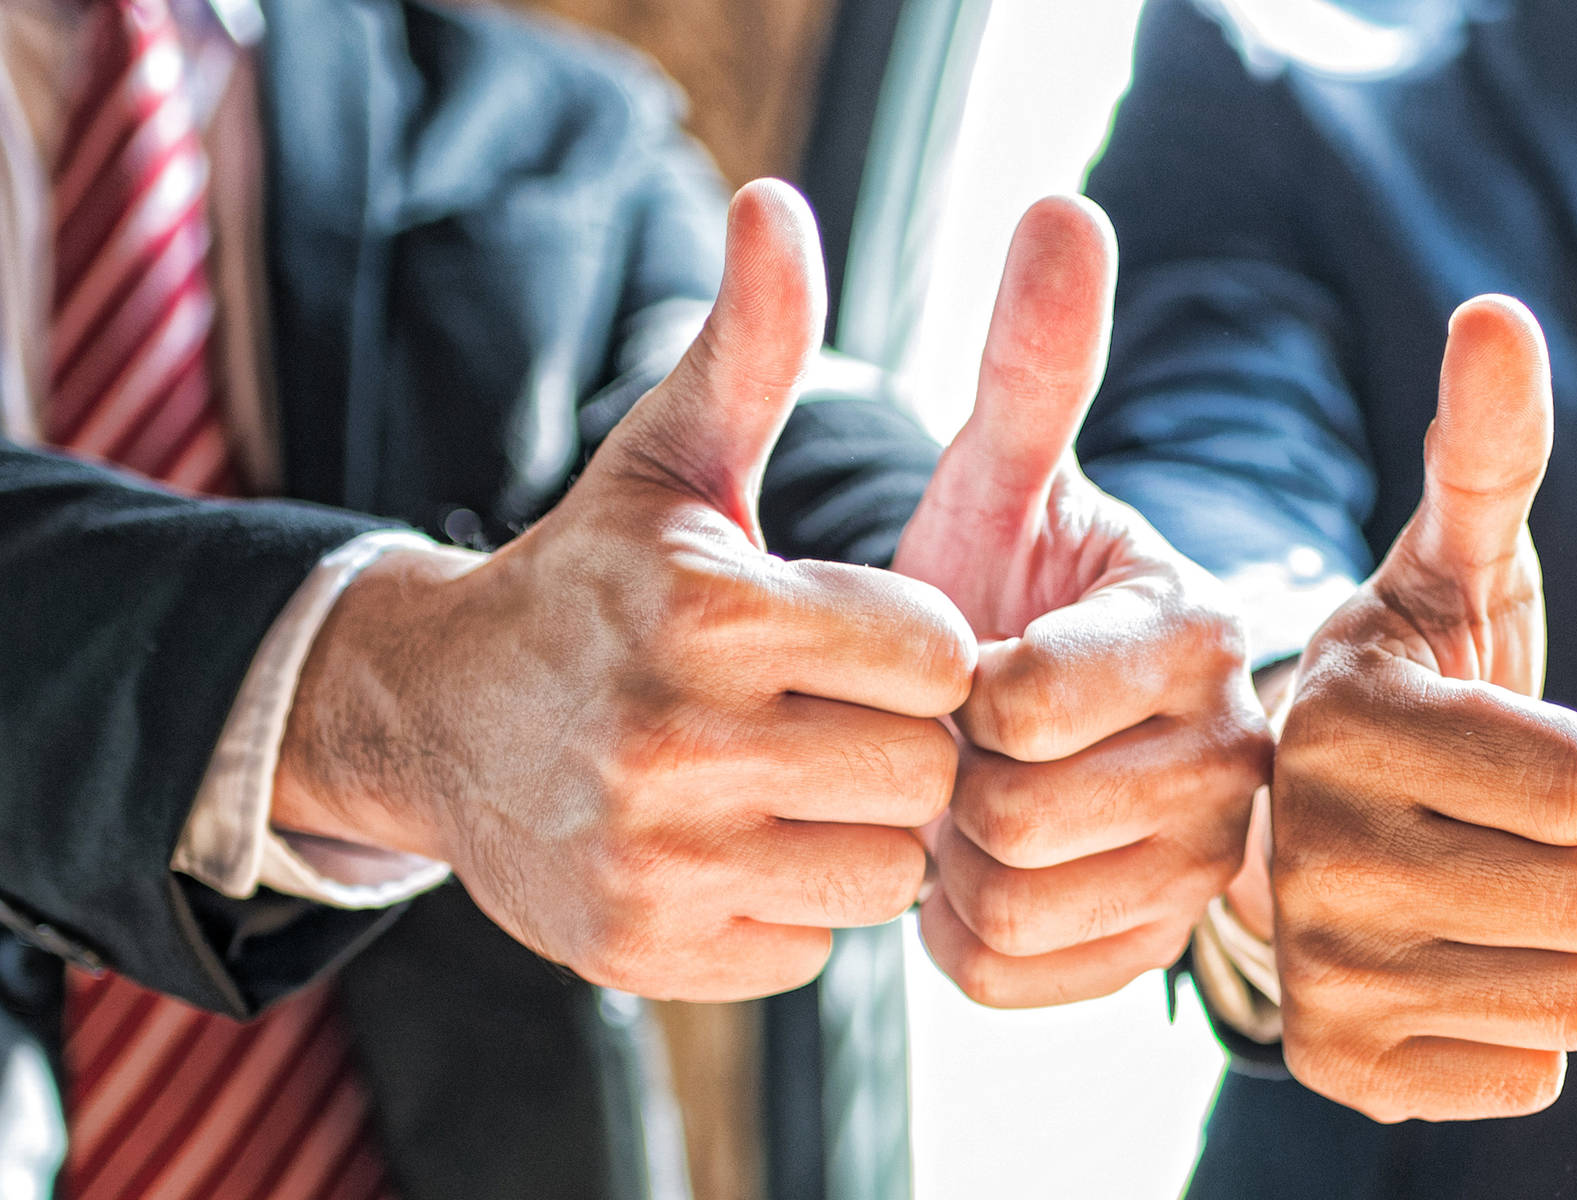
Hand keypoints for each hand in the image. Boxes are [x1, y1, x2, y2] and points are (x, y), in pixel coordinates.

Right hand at [273, 181, 975, 1001]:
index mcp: (708, 608)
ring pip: (884, 871)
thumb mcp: (669, 458)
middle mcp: (676, 741)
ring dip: (865, 826)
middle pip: (926, 772)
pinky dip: (799, 902)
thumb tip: (778, 202)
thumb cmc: (593, 580)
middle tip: (848, 714)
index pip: (941, 654)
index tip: (873, 637)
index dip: (922, 646)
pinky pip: (815, 947)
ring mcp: (654, 859)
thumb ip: (749, 345)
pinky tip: (745, 843)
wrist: (438, 719)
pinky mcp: (643, 948)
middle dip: (906, 742)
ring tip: (804, 775)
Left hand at [892, 196, 1270, 1006]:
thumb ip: (1035, 362)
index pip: (1025, 698)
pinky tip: (975, 868)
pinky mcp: (1155, 957)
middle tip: (944, 738)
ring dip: (943, 856)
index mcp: (1198, 627)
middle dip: (939, 777)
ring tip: (958, 795)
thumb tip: (1066, 205)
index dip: (945, 689)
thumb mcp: (1005, 479)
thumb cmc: (993, 589)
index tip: (953, 661)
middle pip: (1012, 815)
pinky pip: (1006, 974)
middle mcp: (1235, 755)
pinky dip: (958, 929)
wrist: (1008, 728)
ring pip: (1008, 905)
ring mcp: (1204, 869)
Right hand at [1262, 297, 1576, 1121]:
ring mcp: (1316, 969)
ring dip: (1562, 943)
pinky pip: (1534, 1076)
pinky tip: (1452, 970)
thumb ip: (1484, 453)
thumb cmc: (1406, 695)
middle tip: (1492, 830)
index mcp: (1334, 721)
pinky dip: (1524, 1026)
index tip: (1489, 746)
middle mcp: (1301, 850)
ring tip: (1476, 894)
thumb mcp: (1445, 568)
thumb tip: (1496, 316)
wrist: (1313, 838)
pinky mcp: (1340, 1066)